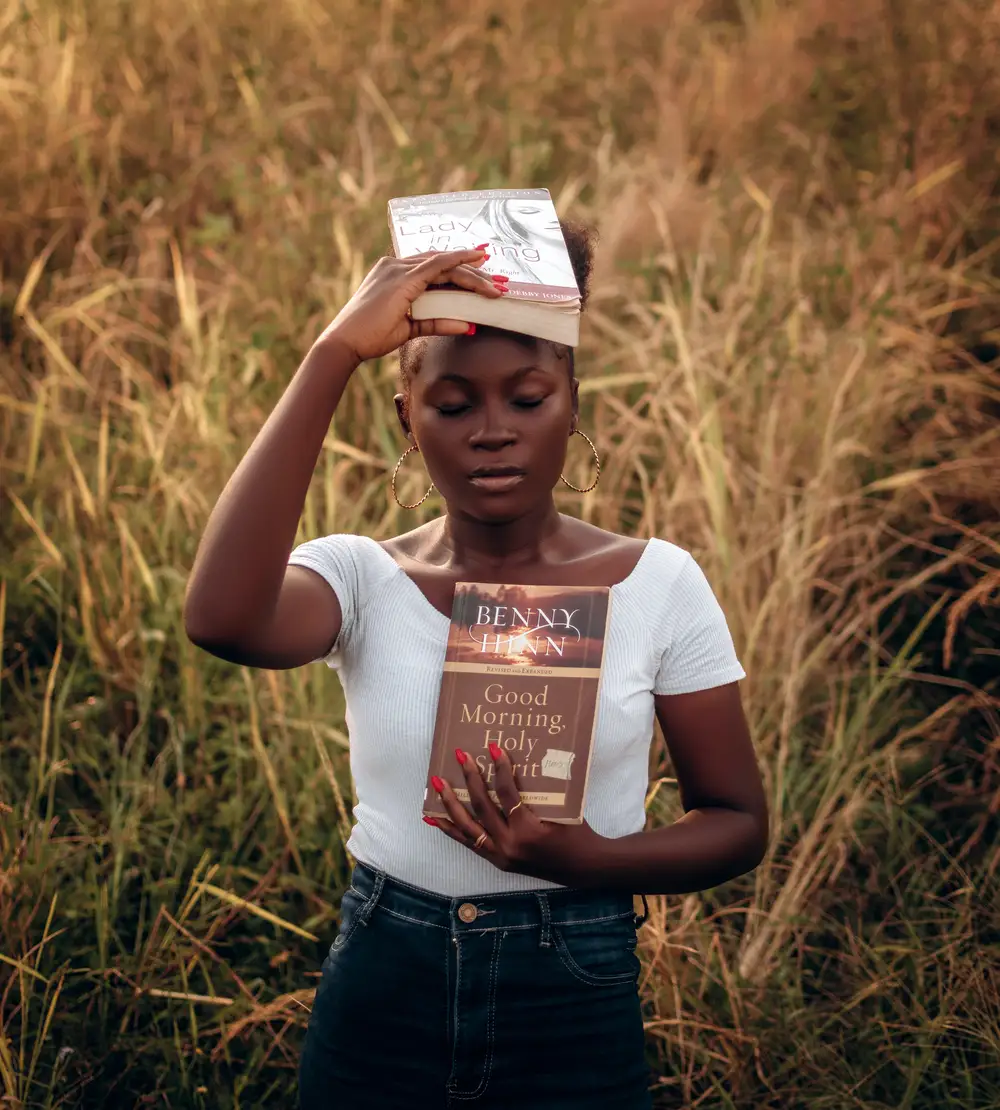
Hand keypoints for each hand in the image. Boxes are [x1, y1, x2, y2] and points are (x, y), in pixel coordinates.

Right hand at [317, 248, 505, 362]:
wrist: (345, 342)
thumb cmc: (370, 336)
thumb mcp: (409, 327)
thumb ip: (437, 322)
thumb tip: (467, 325)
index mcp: (394, 273)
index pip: (434, 267)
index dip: (460, 268)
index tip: (484, 273)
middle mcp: (396, 265)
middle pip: (443, 264)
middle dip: (474, 273)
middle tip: (500, 282)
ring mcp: (399, 269)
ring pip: (445, 266)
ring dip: (473, 276)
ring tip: (496, 286)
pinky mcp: (403, 279)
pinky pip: (437, 269)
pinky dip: (459, 269)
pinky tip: (478, 272)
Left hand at [426, 744, 607, 886]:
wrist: (582, 868)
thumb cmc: (576, 833)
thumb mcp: (560, 809)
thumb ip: (537, 792)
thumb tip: (514, 763)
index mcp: (527, 831)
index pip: (507, 794)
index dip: (499, 769)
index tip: (493, 748)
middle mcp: (508, 846)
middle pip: (481, 807)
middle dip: (469, 778)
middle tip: (461, 755)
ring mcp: (499, 856)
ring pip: (466, 827)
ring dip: (450, 803)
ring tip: (436, 783)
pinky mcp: (497, 861)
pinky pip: (467, 843)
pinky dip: (450, 829)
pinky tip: (434, 818)